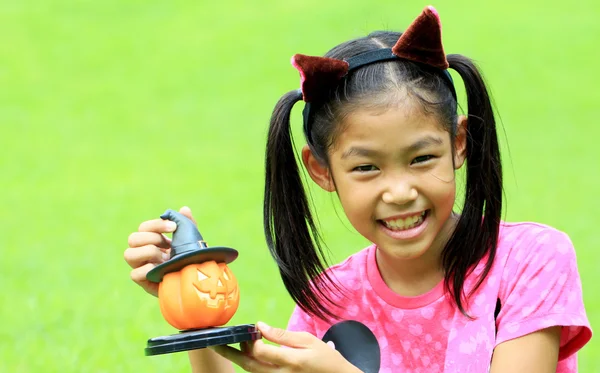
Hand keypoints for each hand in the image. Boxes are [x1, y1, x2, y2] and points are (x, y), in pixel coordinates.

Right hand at [124, 206, 195, 295]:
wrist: (198, 280)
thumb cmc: (192, 257)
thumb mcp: (192, 239)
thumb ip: (188, 223)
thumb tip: (184, 209)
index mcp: (152, 240)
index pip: (143, 227)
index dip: (157, 225)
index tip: (174, 227)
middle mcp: (143, 252)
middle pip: (133, 238)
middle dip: (152, 238)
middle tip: (169, 245)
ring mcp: (141, 267)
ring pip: (128, 254)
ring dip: (149, 252)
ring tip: (165, 257)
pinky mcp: (143, 282)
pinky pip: (134, 274)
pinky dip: (148, 269)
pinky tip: (163, 268)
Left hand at [211, 322, 361, 372]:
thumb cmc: (324, 357)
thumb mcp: (307, 340)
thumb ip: (282, 335)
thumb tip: (260, 327)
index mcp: (292, 361)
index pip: (261, 352)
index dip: (252, 340)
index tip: (251, 329)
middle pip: (249, 365)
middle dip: (230, 354)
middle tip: (215, 343)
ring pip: (252, 372)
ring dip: (238, 359)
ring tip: (226, 347)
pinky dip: (250, 365)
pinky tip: (243, 356)